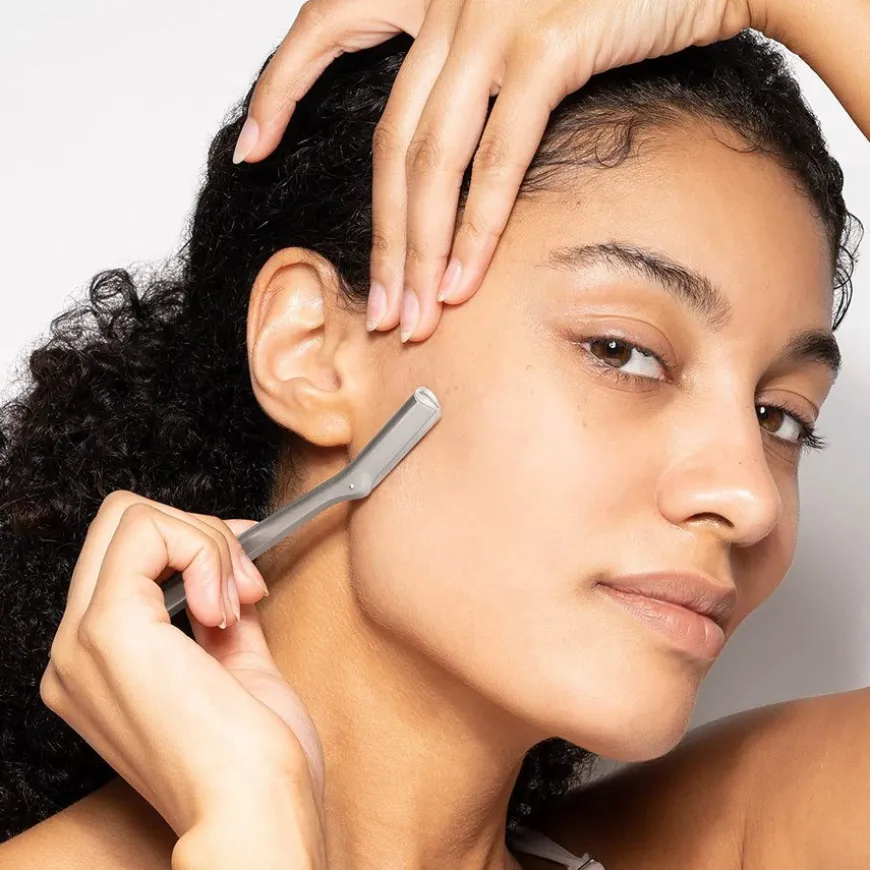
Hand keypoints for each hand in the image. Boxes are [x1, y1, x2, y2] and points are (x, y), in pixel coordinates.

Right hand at [39, 490, 325, 864]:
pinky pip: (147, 532)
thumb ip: (220, 614)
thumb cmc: (252, 763)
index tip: (243, 568)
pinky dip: (202, 549)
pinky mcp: (109, 630)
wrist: (253, 815)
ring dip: (207, 542)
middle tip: (244, 585)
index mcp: (98, 664)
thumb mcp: (235, 667)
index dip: (192, 543)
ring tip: (242, 599)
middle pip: (121, 523)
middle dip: (198, 534)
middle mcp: (73, 651)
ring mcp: (82, 640)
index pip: (125, 556)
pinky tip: (227, 606)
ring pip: (132, 517)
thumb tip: (229, 569)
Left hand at [233, 0, 758, 341]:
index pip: (326, 26)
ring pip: (432, 157)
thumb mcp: (526, 20)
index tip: (250, 147)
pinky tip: (465, 276)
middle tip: (380, 309)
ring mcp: (495, 17)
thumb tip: (457, 146)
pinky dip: (479, 223)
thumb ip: (476, 68)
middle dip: (383, 237)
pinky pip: (498, 153)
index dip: (279, 88)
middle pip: (390, 140)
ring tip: (416, 315)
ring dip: (421, 249)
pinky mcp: (548, 41)